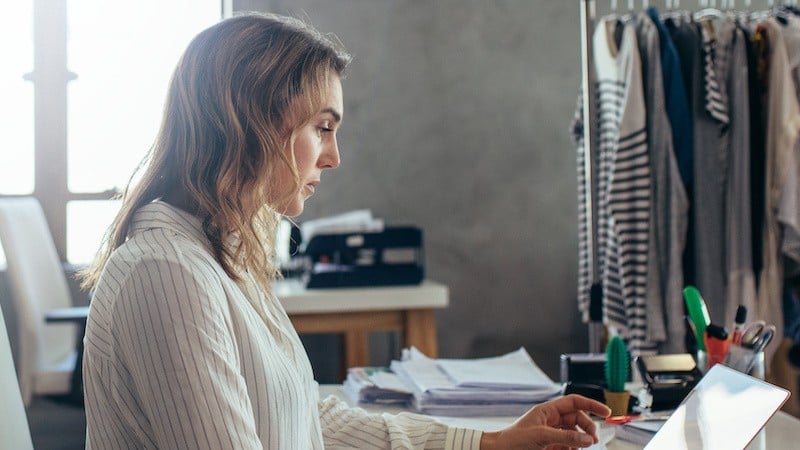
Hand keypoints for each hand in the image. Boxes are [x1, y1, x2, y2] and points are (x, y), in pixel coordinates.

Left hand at [479, 394, 610, 449]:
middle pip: (578, 420)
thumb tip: (587, 439)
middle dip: (588, 428)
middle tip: (593, 440)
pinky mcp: (551, 447)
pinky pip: (569, 446)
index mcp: (548, 410)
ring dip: (581, 441)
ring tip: (581, 449)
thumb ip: (566, 436)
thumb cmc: (513, 440)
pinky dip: (573, 449)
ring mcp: (552, 434)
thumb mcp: (541, 436)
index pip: (574, 402)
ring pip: (575, 435)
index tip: (606, 412)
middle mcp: (552, 420)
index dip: (591, 404)